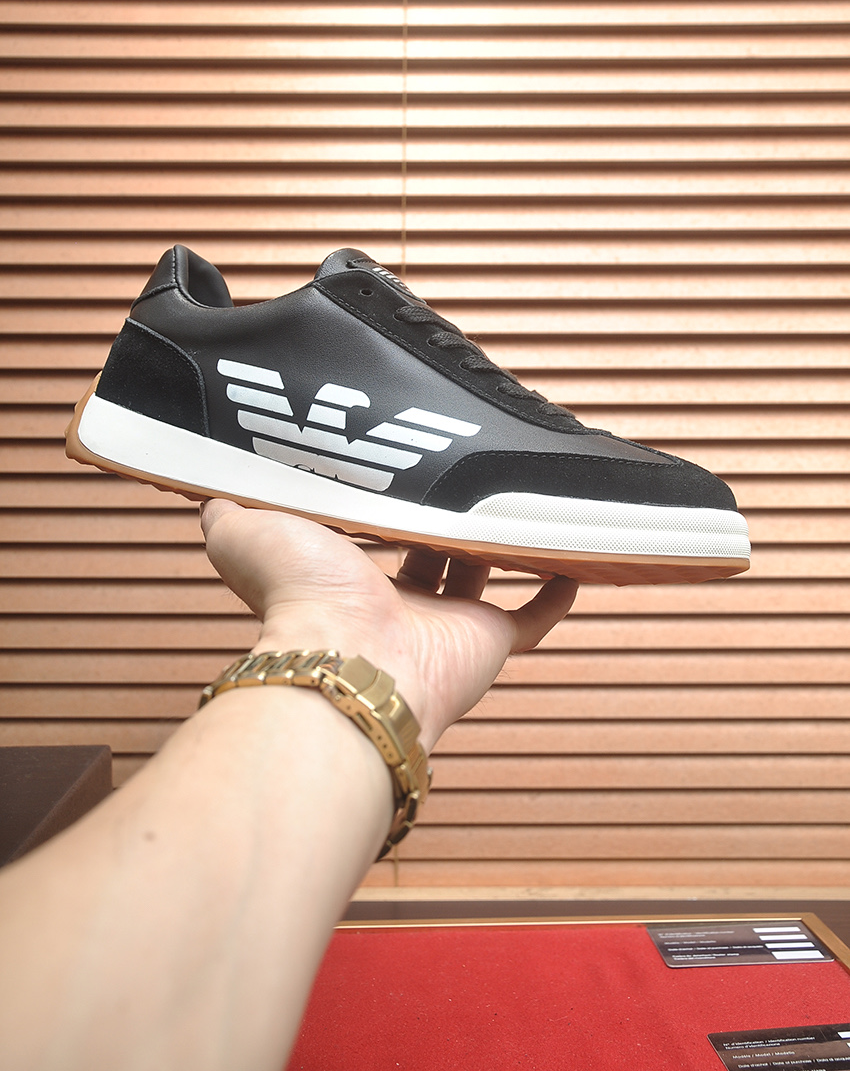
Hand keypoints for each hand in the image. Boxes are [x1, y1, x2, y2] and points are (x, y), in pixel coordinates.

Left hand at [200, 500, 577, 750]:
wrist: (351, 658)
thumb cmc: (299, 600)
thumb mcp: (250, 534)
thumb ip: (230, 513)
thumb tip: (207, 496)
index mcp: (349, 583)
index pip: (373, 540)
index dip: (385, 509)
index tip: (398, 471)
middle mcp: (400, 606)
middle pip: (431, 557)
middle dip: (443, 520)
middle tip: (462, 473)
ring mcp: (448, 625)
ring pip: (482, 578)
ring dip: (498, 544)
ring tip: (515, 498)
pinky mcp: (489, 641)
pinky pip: (533, 618)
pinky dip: (554, 592)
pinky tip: (570, 556)